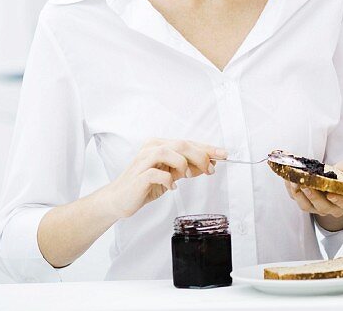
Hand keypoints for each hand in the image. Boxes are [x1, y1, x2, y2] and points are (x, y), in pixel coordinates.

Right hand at [101, 138, 226, 219]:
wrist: (118, 200)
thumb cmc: (144, 186)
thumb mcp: (170, 176)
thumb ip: (187, 169)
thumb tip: (209, 164)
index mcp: (160, 145)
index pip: (188, 143)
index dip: (207, 148)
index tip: (224, 154)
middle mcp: (151, 148)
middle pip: (181, 144)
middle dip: (201, 155)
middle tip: (211, 168)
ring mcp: (143, 161)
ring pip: (169, 151)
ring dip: (184, 163)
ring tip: (188, 175)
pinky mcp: (138, 175)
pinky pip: (156, 173)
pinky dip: (168, 179)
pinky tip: (172, 187)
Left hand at [283, 157, 342, 220]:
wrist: (342, 173)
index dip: (338, 201)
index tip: (331, 194)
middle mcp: (335, 208)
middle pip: (323, 207)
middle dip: (313, 196)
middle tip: (306, 184)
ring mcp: (320, 206)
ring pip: (308, 206)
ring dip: (299, 194)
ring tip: (294, 180)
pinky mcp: (308, 201)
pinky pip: (298, 199)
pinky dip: (291, 190)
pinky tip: (288, 178)